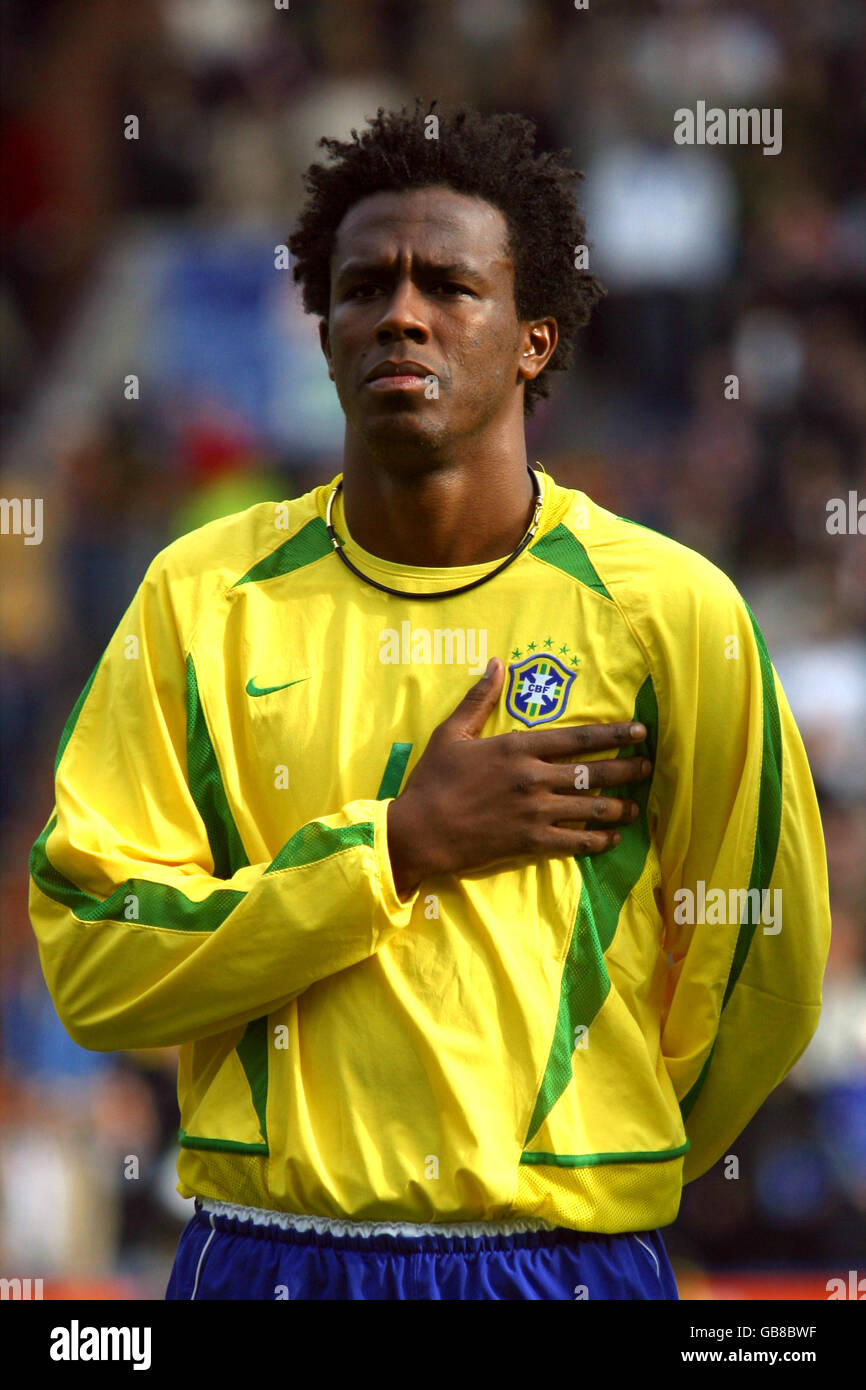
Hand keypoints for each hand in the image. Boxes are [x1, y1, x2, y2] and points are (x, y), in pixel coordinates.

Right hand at [386, 657, 651, 897]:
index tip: (639, 732)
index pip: (578, 738)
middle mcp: (534, 777)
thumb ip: (479, 700)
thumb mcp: (452, 733)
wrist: (420, 831)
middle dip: (627, 768)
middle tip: (649, 767)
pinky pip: (575, 841)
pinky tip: (612, 839)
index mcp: (518, 747)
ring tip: (635, 806)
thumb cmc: (432, 780)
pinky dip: (597, 840)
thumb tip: (496, 664)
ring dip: (618, 806)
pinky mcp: (531, 842)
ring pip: (591, 807)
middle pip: (593, 771)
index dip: (614, 735)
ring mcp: (535, 811)